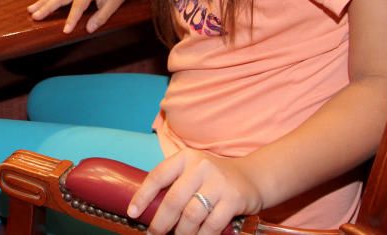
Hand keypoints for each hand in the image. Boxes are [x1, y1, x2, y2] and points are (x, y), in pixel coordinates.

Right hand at [27, 0, 134, 32]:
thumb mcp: (113, 5)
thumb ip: (101, 17)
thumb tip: (88, 29)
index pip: (79, 5)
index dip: (72, 18)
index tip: (66, 30)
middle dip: (47, 7)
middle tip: (35, 16)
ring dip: (42, 2)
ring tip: (30, 10)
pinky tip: (38, 5)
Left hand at [127, 150, 263, 234]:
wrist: (254, 176)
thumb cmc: (214, 178)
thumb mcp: (193, 171)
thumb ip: (175, 183)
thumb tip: (148, 209)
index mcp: (185, 158)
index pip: (158, 176)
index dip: (143, 196)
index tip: (133, 213)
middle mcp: (200, 167)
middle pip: (174, 200)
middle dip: (160, 222)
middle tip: (153, 234)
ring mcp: (218, 183)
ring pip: (191, 215)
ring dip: (181, 233)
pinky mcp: (233, 199)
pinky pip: (212, 225)